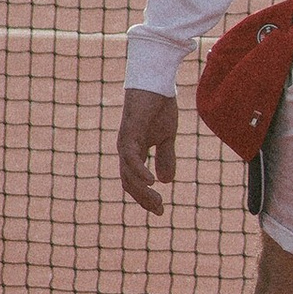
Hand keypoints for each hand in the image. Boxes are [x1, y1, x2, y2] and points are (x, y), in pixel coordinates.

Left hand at [117, 87, 178, 215]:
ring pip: (128, 175)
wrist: (156, 82)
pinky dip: (140, 172)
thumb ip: (166, 157)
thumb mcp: (167, 136)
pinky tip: (152, 181)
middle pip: (129, 184)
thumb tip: (166, 181)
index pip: (135, 182)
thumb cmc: (159, 106)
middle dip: (144, 199)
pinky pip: (131, 157)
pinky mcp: (130, 132)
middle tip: (160, 211)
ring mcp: (126, 142)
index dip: (146, 198)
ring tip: (157, 200)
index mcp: (134, 152)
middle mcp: (126, 150)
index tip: (161, 211)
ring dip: (142, 191)